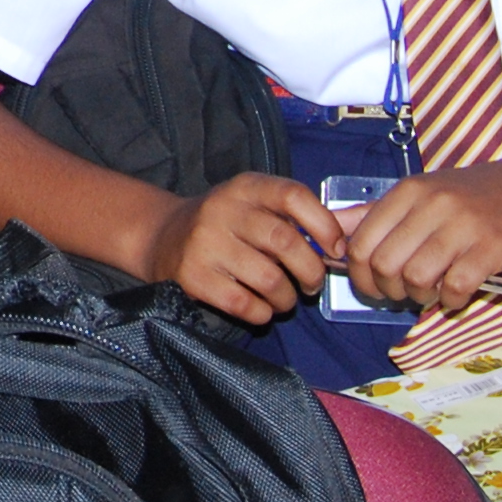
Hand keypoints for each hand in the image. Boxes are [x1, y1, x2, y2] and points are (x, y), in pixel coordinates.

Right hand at [138, 172, 337, 325]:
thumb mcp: (252, 206)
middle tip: (311, 285)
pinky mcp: (192, 276)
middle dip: (311, 272)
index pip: (293, 195)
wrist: (161, 237)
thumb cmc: (225, 226)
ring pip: (269, 279)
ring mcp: (204, 243)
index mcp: (245, 188)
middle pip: (285, 241)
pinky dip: (262, 313)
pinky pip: (244, 304)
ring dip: (287, 298)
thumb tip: (340, 246)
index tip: (335, 250)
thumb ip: (291, 218)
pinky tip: (260, 308)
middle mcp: (223, 210)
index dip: (324, 225)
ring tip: (284, 299)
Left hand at [336, 159, 501, 314]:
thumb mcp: (422, 194)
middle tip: (405, 293)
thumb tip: (332, 231)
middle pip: (384, 265)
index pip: (360, 243)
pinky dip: (453, 300)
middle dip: (388, 291)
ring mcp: (463, 226)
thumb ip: (376, 214)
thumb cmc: (475, 195)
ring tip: (434, 291)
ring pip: (417, 279)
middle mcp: (431, 205)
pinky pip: (456, 288)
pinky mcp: (493, 248)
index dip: (359, 275)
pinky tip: (459, 293)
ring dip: (421, 297)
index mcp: (407, 192)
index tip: (373, 285)